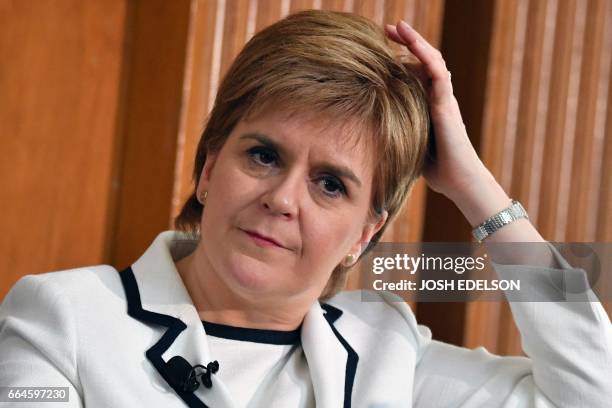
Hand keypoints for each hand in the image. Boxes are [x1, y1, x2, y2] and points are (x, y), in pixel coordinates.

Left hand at [384, 21, 491, 199]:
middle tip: (387, 28)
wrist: (458, 181)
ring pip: (433, 61)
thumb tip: (367, 130)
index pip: (415, 72)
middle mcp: (437, 97)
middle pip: (423, 60)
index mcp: (428, 104)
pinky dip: (426, 56)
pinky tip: (413, 43)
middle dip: (406, 42)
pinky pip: (438, 74)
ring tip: (399, 26)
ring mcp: (443, 99)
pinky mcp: (446, 106)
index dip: (400, 57)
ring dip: (416, 41)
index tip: (380, 45)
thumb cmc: (433, 167)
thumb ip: (396, 129)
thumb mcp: (408, 142)